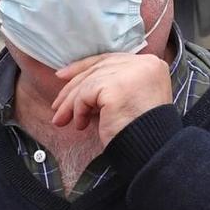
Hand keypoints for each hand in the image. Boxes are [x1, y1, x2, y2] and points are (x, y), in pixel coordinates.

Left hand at [50, 52, 171, 146]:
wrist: (152, 150)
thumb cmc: (141, 130)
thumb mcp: (130, 98)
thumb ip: (113, 84)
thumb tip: (78, 83)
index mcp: (151, 64)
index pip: (110, 59)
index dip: (85, 67)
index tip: (63, 77)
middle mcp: (143, 64)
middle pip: (98, 68)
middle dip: (73, 86)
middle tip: (57, 104)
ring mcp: (130, 73)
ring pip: (89, 82)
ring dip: (71, 104)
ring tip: (62, 120)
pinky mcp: (115, 87)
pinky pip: (86, 94)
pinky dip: (78, 110)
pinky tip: (81, 124)